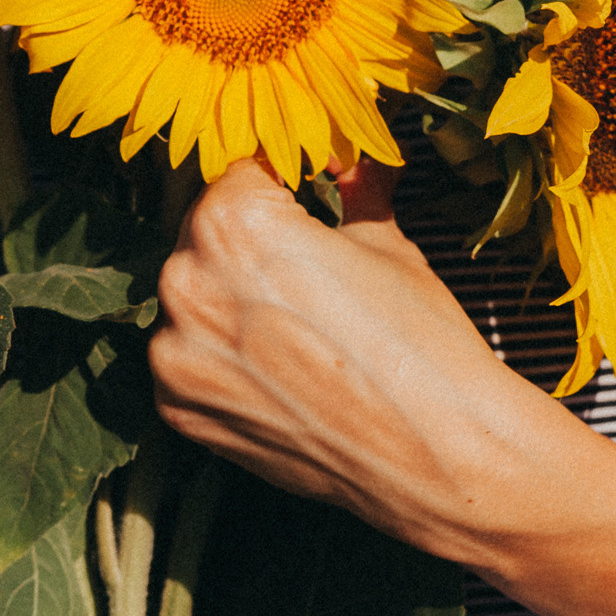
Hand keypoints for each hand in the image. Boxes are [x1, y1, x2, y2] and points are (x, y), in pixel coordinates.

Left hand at [151, 156, 518, 539]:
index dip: (280, 182)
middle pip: (205, 233)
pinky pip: (189, 358)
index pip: (240, 173)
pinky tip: (281, 369)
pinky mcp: (178, 408)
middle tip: (305, 269)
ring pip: (193, 297)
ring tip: (296, 325)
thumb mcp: (385, 243)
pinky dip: (222, 358)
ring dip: (230, 300)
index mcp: (233, 221)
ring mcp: (176, 352)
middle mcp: (187, 280)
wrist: (439, 455)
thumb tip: (353, 160)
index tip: (302, 194)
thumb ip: (353, 189)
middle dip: (249, 241)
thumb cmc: (419, 342)